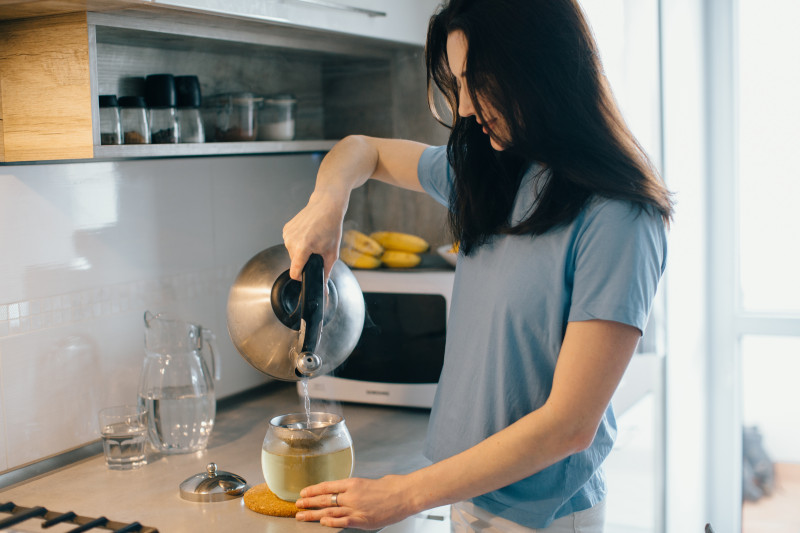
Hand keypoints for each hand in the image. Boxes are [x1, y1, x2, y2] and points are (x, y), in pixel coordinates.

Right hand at [282, 190, 348, 280]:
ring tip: (313, 240)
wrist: (326, 205)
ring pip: (292, 252)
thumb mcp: (332, 252)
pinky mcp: (286, 229)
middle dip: (305, 260)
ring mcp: (287, 234)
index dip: (301, 277)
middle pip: (295, 262)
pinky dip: (298, 242)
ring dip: (301, 251)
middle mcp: (291, 241)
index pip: (294, 272)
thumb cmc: (331, 227)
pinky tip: (307, 234)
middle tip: (317, 250)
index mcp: (302, 248)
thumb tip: (324, 288)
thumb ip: (326, 272)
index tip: (307, 274)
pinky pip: (290, 243)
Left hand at [295, 475, 419, 528]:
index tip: (303, 493)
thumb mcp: (368, 483)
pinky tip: (322, 522)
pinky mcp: (362, 520)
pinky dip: (331, 522)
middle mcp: (351, 495)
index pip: (327, 486)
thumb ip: (355, 489)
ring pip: (329, 511)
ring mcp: (356, 508)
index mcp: (353, 482)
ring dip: (313, 514)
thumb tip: (345, 493)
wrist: (405, 494)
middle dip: (308, 502)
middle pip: (324, 498)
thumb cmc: (391, 487)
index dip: (313, 490)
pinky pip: (342, 521)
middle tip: (297, 505)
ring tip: (301, 516)